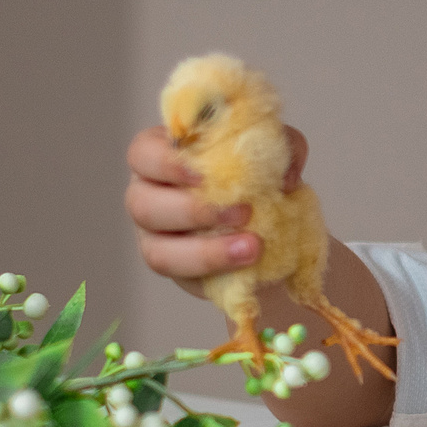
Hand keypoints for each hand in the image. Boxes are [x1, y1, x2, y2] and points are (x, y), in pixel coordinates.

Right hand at [124, 122, 306, 293]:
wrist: (275, 228)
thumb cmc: (260, 178)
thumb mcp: (279, 153)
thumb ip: (286, 150)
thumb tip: (284, 178)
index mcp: (164, 156)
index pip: (143, 153)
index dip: (165, 163)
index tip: (203, 175)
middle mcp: (149, 195)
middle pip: (141, 204)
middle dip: (192, 210)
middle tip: (243, 212)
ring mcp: (155, 237)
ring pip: (157, 250)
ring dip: (205, 250)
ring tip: (252, 246)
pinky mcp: (174, 269)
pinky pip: (181, 276)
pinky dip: (212, 270)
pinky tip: (245, 264)